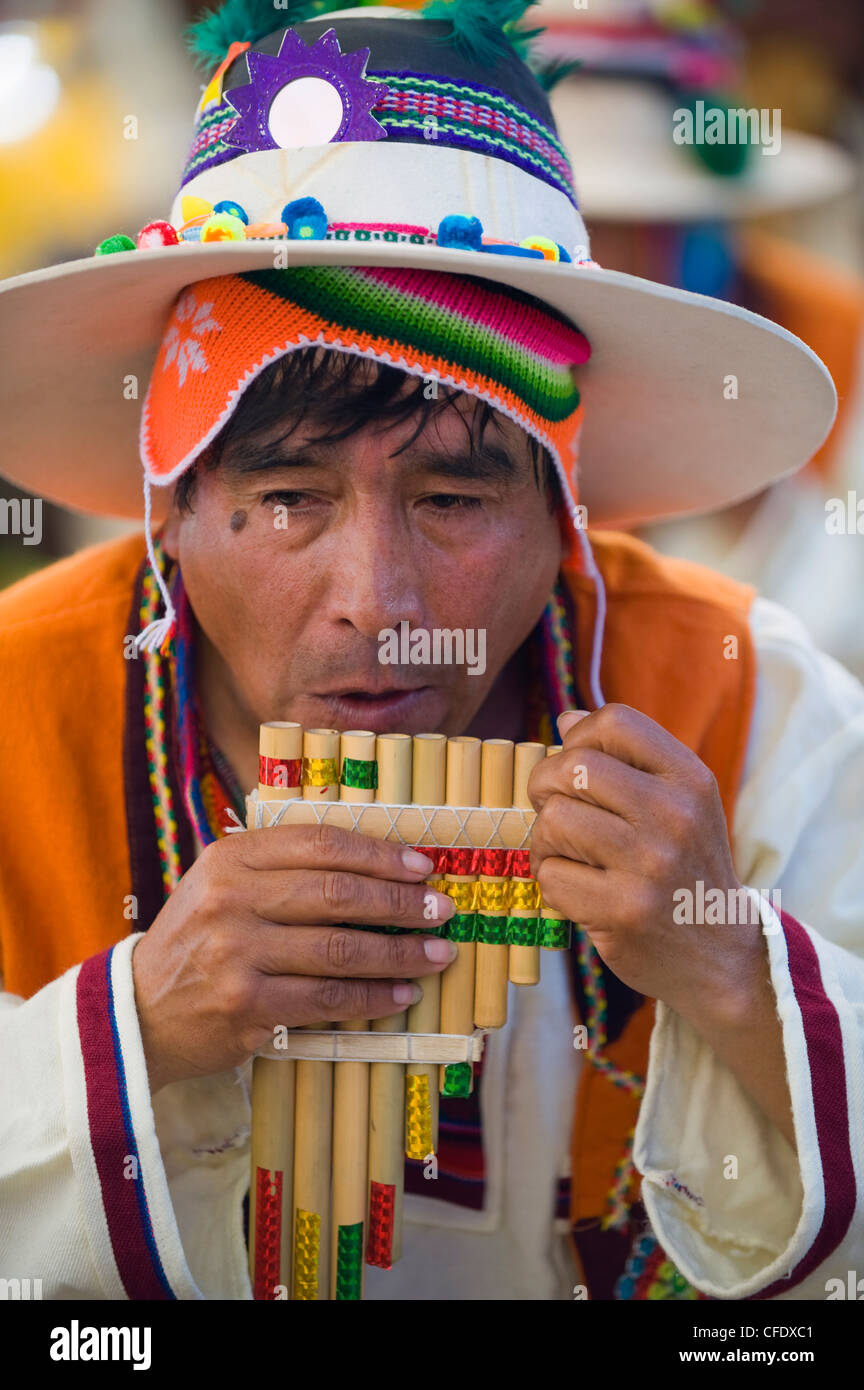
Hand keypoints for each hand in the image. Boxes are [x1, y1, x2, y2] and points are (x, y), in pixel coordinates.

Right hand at [132, 824, 456, 1092]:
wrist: (139, 1012)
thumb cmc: (199, 941)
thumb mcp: (224, 885)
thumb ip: (284, 867)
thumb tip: (380, 864)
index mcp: (230, 858)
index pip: (320, 844)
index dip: (379, 853)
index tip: (422, 865)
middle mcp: (231, 900)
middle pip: (336, 894)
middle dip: (400, 902)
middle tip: (441, 909)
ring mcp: (237, 954)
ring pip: (339, 949)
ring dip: (399, 952)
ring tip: (438, 953)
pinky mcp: (246, 1006)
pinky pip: (327, 999)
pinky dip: (372, 996)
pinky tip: (403, 992)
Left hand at [528, 704, 761, 1024]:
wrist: (721, 953)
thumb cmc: (685, 867)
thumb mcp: (679, 803)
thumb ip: (627, 759)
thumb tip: (566, 719)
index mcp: (689, 779)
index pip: (614, 722)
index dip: (578, 739)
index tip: (577, 770)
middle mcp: (675, 815)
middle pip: (572, 767)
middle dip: (546, 787)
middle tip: (558, 814)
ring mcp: (650, 865)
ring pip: (554, 820)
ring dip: (545, 841)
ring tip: (568, 856)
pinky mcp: (624, 912)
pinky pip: (551, 876)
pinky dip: (552, 884)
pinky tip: (578, 892)